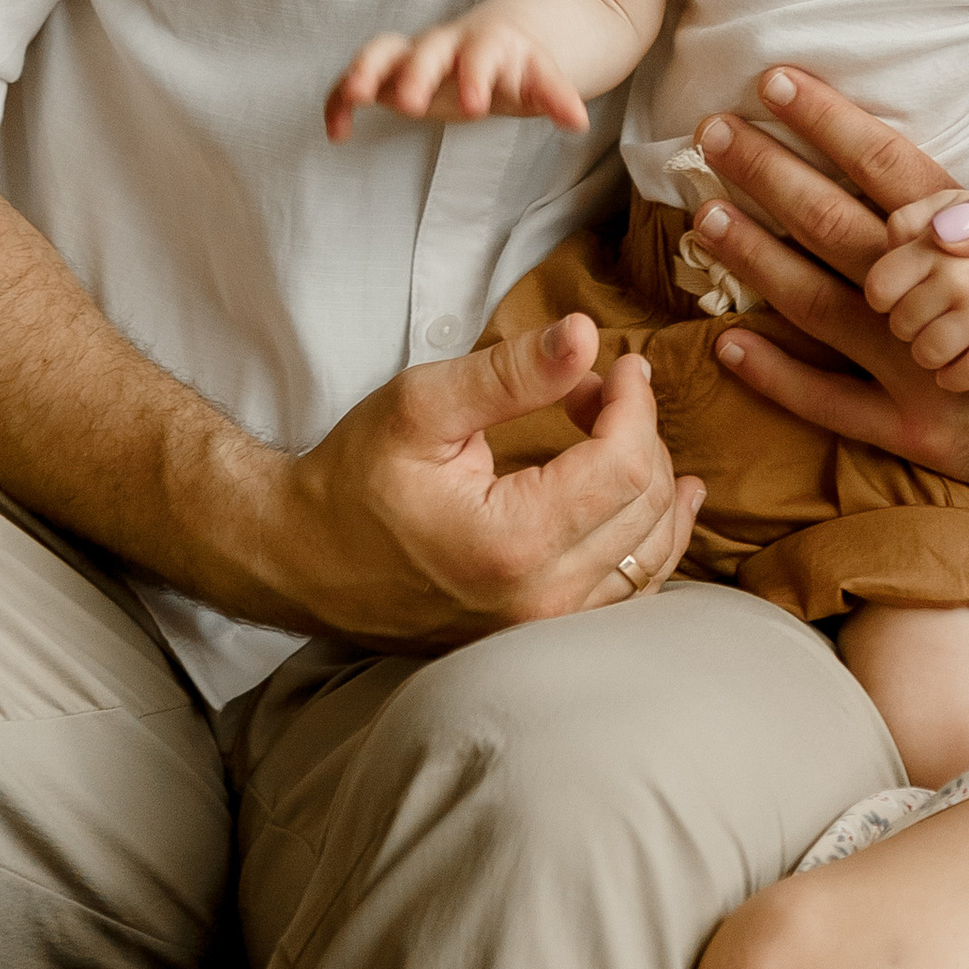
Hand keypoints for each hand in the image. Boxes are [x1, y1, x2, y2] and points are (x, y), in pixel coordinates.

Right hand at [251, 311, 702, 641]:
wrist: (304, 559)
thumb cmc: (356, 477)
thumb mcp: (422, 404)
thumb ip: (509, 372)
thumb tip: (587, 334)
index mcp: (512, 542)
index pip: (624, 465)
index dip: (636, 403)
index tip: (619, 363)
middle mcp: (539, 599)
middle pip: (645, 506)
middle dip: (643, 433)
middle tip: (604, 387)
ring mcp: (542, 627)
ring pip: (650, 554)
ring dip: (655, 484)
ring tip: (632, 432)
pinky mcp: (539, 635)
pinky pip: (630, 591)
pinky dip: (652, 539)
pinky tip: (663, 503)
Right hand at [327, 15, 588, 139]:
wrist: (500, 37)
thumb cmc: (518, 64)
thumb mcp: (539, 78)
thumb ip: (555, 96)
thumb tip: (578, 120)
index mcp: (486, 45)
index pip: (481, 54)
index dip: (476, 76)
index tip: (475, 106)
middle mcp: (445, 44)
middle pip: (427, 51)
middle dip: (416, 73)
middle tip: (409, 104)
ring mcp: (413, 55)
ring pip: (383, 51)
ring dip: (365, 71)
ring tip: (353, 97)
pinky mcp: (388, 73)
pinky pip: (357, 79)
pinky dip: (341, 99)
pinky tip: (336, 132)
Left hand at [679, 66, 968, 486]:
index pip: (892, 171)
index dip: (830, 122)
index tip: (773, 80)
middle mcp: (958, 316)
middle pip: (844, 237)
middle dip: (773, 180)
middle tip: (708, 133)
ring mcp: (938, 382)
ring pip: (828, 316)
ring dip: (760, 263)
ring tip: (700, 217)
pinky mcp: (927, 437)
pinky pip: (838, 407)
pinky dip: (780, 375)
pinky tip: (727, 337)